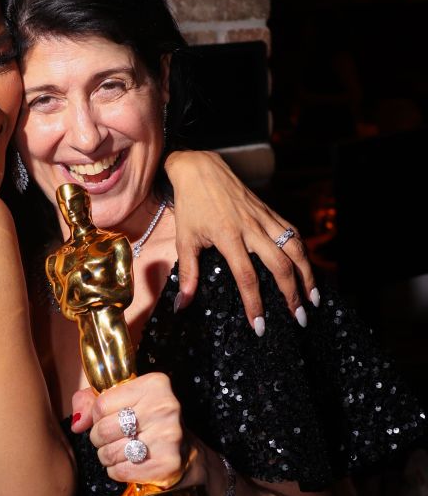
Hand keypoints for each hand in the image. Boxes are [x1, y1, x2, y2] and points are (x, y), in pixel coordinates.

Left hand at [71, 374, 189, 486]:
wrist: (182, 451)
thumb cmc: (144, 420)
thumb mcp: (121, 399)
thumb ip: (90, 401)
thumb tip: (77, 423)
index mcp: (154, 384)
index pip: (100, 404)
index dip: (97, 416)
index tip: (110, 418)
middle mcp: (164, 407)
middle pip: (103, 429)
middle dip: (99, 439)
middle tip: (111, 439)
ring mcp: (168, 436)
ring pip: (110, 453)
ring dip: (107, 456)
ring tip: (121, 451)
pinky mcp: (167, 464)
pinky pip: (121, 471)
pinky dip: (117, 471)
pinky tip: (129, 463)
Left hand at [166, 150, 318, 331]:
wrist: (200, 169)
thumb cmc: (191, 205)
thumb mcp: (185, 240)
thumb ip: (188, 274)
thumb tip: (183, 305)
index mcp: (228, 237)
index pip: (247, 277)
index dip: (255, 304)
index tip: (260, 326)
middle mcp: (251, 228)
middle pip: (280, 266)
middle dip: (292, 294)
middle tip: (299, 318)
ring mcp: (264, 219)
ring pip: (294, 249)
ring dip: (307, 275)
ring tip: (313, 298)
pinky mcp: (270, 211)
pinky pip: (293, 233)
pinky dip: (303, 252)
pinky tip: (307, 268)